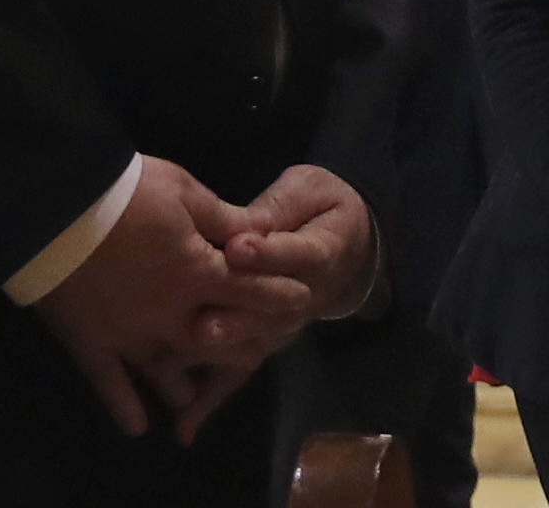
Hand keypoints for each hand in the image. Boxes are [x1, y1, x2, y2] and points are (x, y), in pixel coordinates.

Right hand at [35, 156, 304, 442]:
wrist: (56, 206)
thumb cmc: (126, 191)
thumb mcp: (183, 191)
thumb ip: (225, 218)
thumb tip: (265, 230)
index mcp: (197, 272)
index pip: (250, 292)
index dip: (278, 296)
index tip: (299, 304)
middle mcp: (170, 314)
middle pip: (215, 340)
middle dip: (239, 347)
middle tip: (254, 353)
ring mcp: (129, 334)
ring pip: (165, 369)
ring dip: (181, 384)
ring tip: (190, 395)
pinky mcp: (91, 343)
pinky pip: (109, 383)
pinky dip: (122, 406)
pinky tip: (136, 427)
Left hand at [211, 163, 379, 362]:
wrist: (349, 245)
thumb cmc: (319, 207)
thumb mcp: (307, 191)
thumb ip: (279, 208)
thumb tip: (242, 227)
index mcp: (327, 248)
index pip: (301, 253)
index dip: (268, 253)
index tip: (235, 247)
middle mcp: (314, 291)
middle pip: (281, 303)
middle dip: (244, 304)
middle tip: (209, 299)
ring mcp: (297, 317)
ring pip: (267, 330)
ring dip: (233, 332)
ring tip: (200, 331)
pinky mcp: (278, 333)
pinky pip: (257, 349)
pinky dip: (231, 356)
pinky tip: (199, 351)